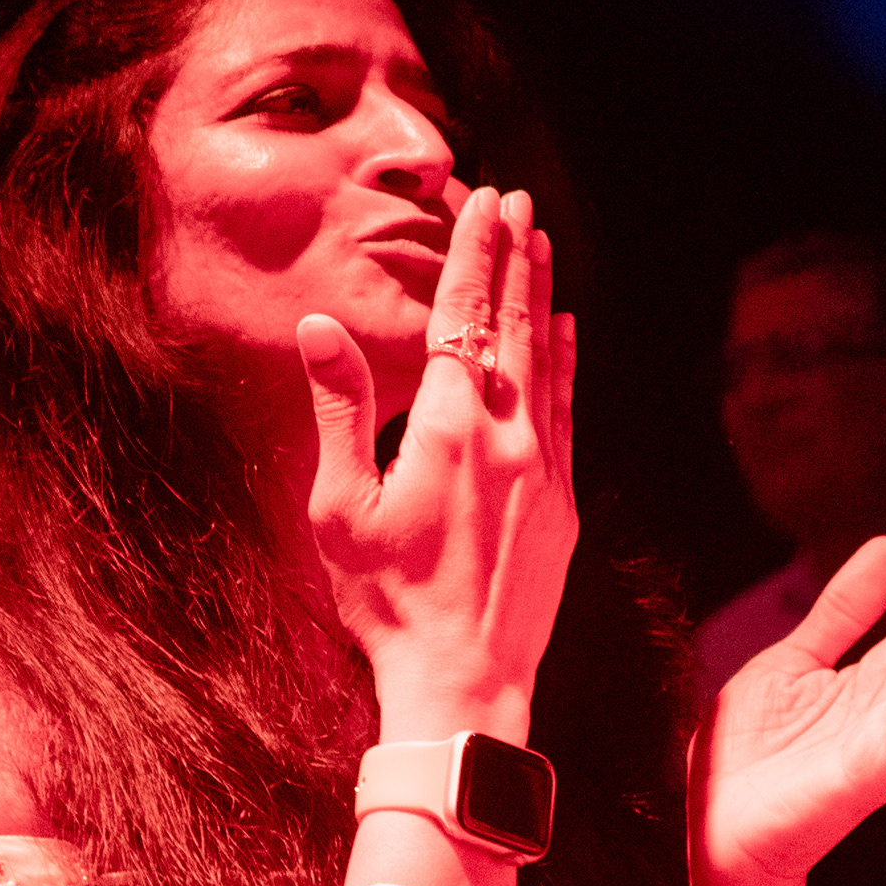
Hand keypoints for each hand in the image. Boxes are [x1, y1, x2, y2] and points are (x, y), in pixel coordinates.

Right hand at [298, 186, 576, 740]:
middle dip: (513, 258)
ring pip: (547, 361)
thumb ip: (340, 410)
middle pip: (512, 325)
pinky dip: (564, 361)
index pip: (462, 318)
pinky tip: (564, 331)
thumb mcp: (342, 508)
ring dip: (542, 297)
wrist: (463, 683)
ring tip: (541, 245)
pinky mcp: (562, 503)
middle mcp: (509, 437)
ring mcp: (543, 469)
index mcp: (449, 428)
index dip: (474, 255)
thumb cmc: (387, 602)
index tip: (484, 204)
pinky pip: (566, 410)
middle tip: (517, 202)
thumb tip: (318, 327)